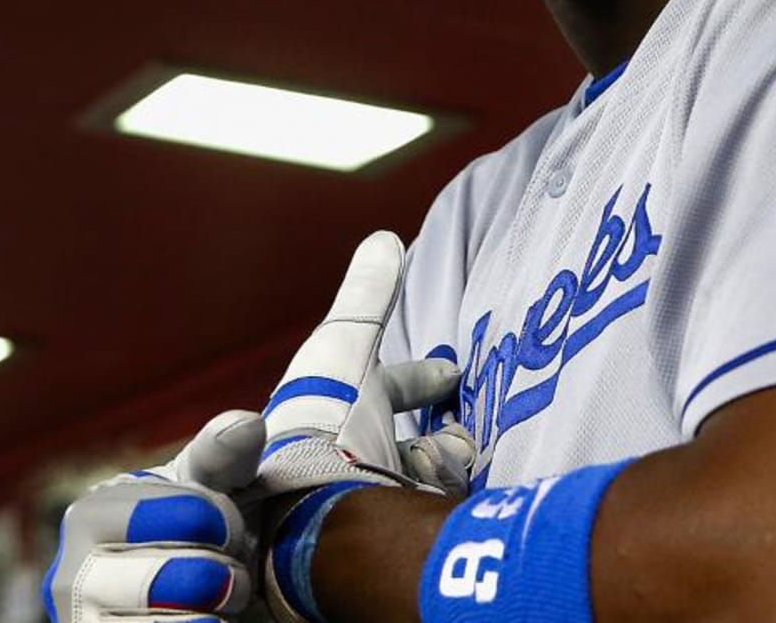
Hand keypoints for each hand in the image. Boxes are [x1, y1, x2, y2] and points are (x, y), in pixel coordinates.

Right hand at [42, 409, 265, 622]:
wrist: (181, 588)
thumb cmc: (194, 526)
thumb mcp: (208, 483)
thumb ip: (223, 451)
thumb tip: (247, 425)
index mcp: (89, 515)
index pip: (188, 516)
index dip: (225, 522)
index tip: (228, 527)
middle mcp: (70, 578)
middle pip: (180, 579)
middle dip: (224, 576)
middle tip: (231, 574)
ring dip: (215, 615)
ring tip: (220, 602)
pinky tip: (205, 621)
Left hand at [254, 230, 471, 497]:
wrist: (307, 517)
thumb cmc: (319, 421)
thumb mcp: (346, 342)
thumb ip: (369, 293)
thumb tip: (386, 236)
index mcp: (338, 409)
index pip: (389, 389)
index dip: (422, 378)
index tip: (454, 373)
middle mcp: (346, 457)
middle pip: (402, 440)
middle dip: (434, 432)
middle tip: (466, 429)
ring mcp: (366, 501)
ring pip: (416, 477)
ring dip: (442, 464)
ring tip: (468, 457)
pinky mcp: (385, 539)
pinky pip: (427, 513)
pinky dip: (446, 497)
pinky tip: (466, 495)